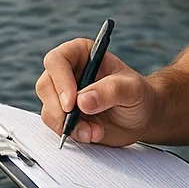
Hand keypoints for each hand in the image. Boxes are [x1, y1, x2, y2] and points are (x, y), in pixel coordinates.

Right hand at [36, 38, 155, 145]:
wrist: (142, 117)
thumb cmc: (139, 95)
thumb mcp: (132, 89)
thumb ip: (111, 91)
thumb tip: (83, 101)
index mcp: (82, 53)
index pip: (57, 60)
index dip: (60, 81)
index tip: (72, 103)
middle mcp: (68, 72)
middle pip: (46, 86)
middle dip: (60, 109)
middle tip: (80, 123)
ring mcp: (63, 94)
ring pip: (48, 109)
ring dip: (69, 125)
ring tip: (95, 131)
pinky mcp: (64, 115)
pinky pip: (55, 125)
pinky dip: (72, 133)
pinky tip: (93, 134)